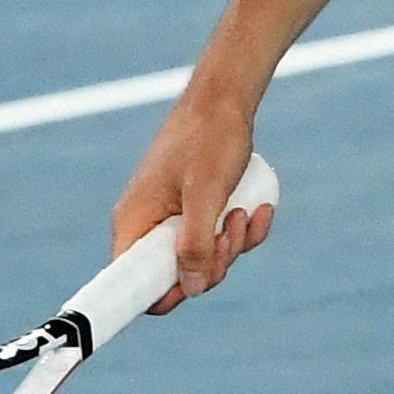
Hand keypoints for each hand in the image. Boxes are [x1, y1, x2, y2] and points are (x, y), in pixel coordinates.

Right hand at [112, 93, 276, 314]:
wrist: (225, 98)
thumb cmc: (210, 137)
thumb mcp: (206, 192)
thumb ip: (197, 242)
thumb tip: (194, 289)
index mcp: (134, 222)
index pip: (132, 283)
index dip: (159, 296)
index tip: (193, 285)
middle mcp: (147, 225)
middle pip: (176, 276)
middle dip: (214, 262)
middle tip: (232, 228)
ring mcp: (172, 218)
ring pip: (203, 258)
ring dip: (233, 244)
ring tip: (246, 209)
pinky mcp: (194, 211)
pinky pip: (217, 238)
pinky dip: (242, 230)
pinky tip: (261, 209)